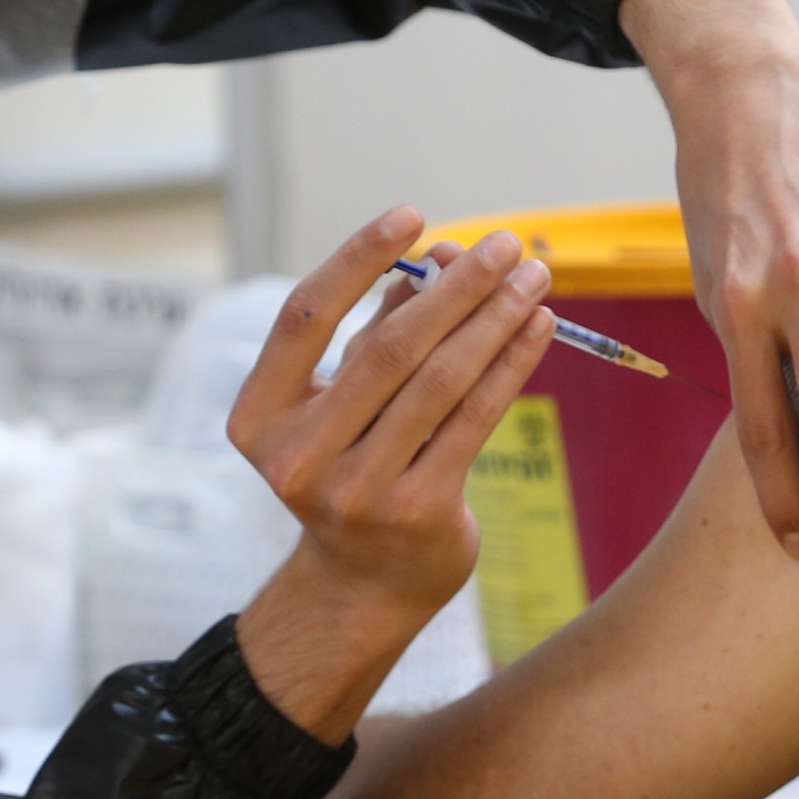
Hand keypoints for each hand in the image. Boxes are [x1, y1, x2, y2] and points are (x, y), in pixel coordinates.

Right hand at [227, 209, 555, 743]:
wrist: (363, 584)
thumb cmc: (351, 466)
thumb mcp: (342, 403)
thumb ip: (376, 331)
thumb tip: (437, 256)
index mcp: (260, 416)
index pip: (306, 316)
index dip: (358, 258)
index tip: (412, 213)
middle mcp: (298, 456)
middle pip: (387, 348)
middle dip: (455, 287)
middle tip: (503, 243)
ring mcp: (357, 491)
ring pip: (439, 382)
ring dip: (494, 320)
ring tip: (532, 277)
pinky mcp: (417, 513)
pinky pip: (474, 421)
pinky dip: (511, 366)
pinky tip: (538, 328)